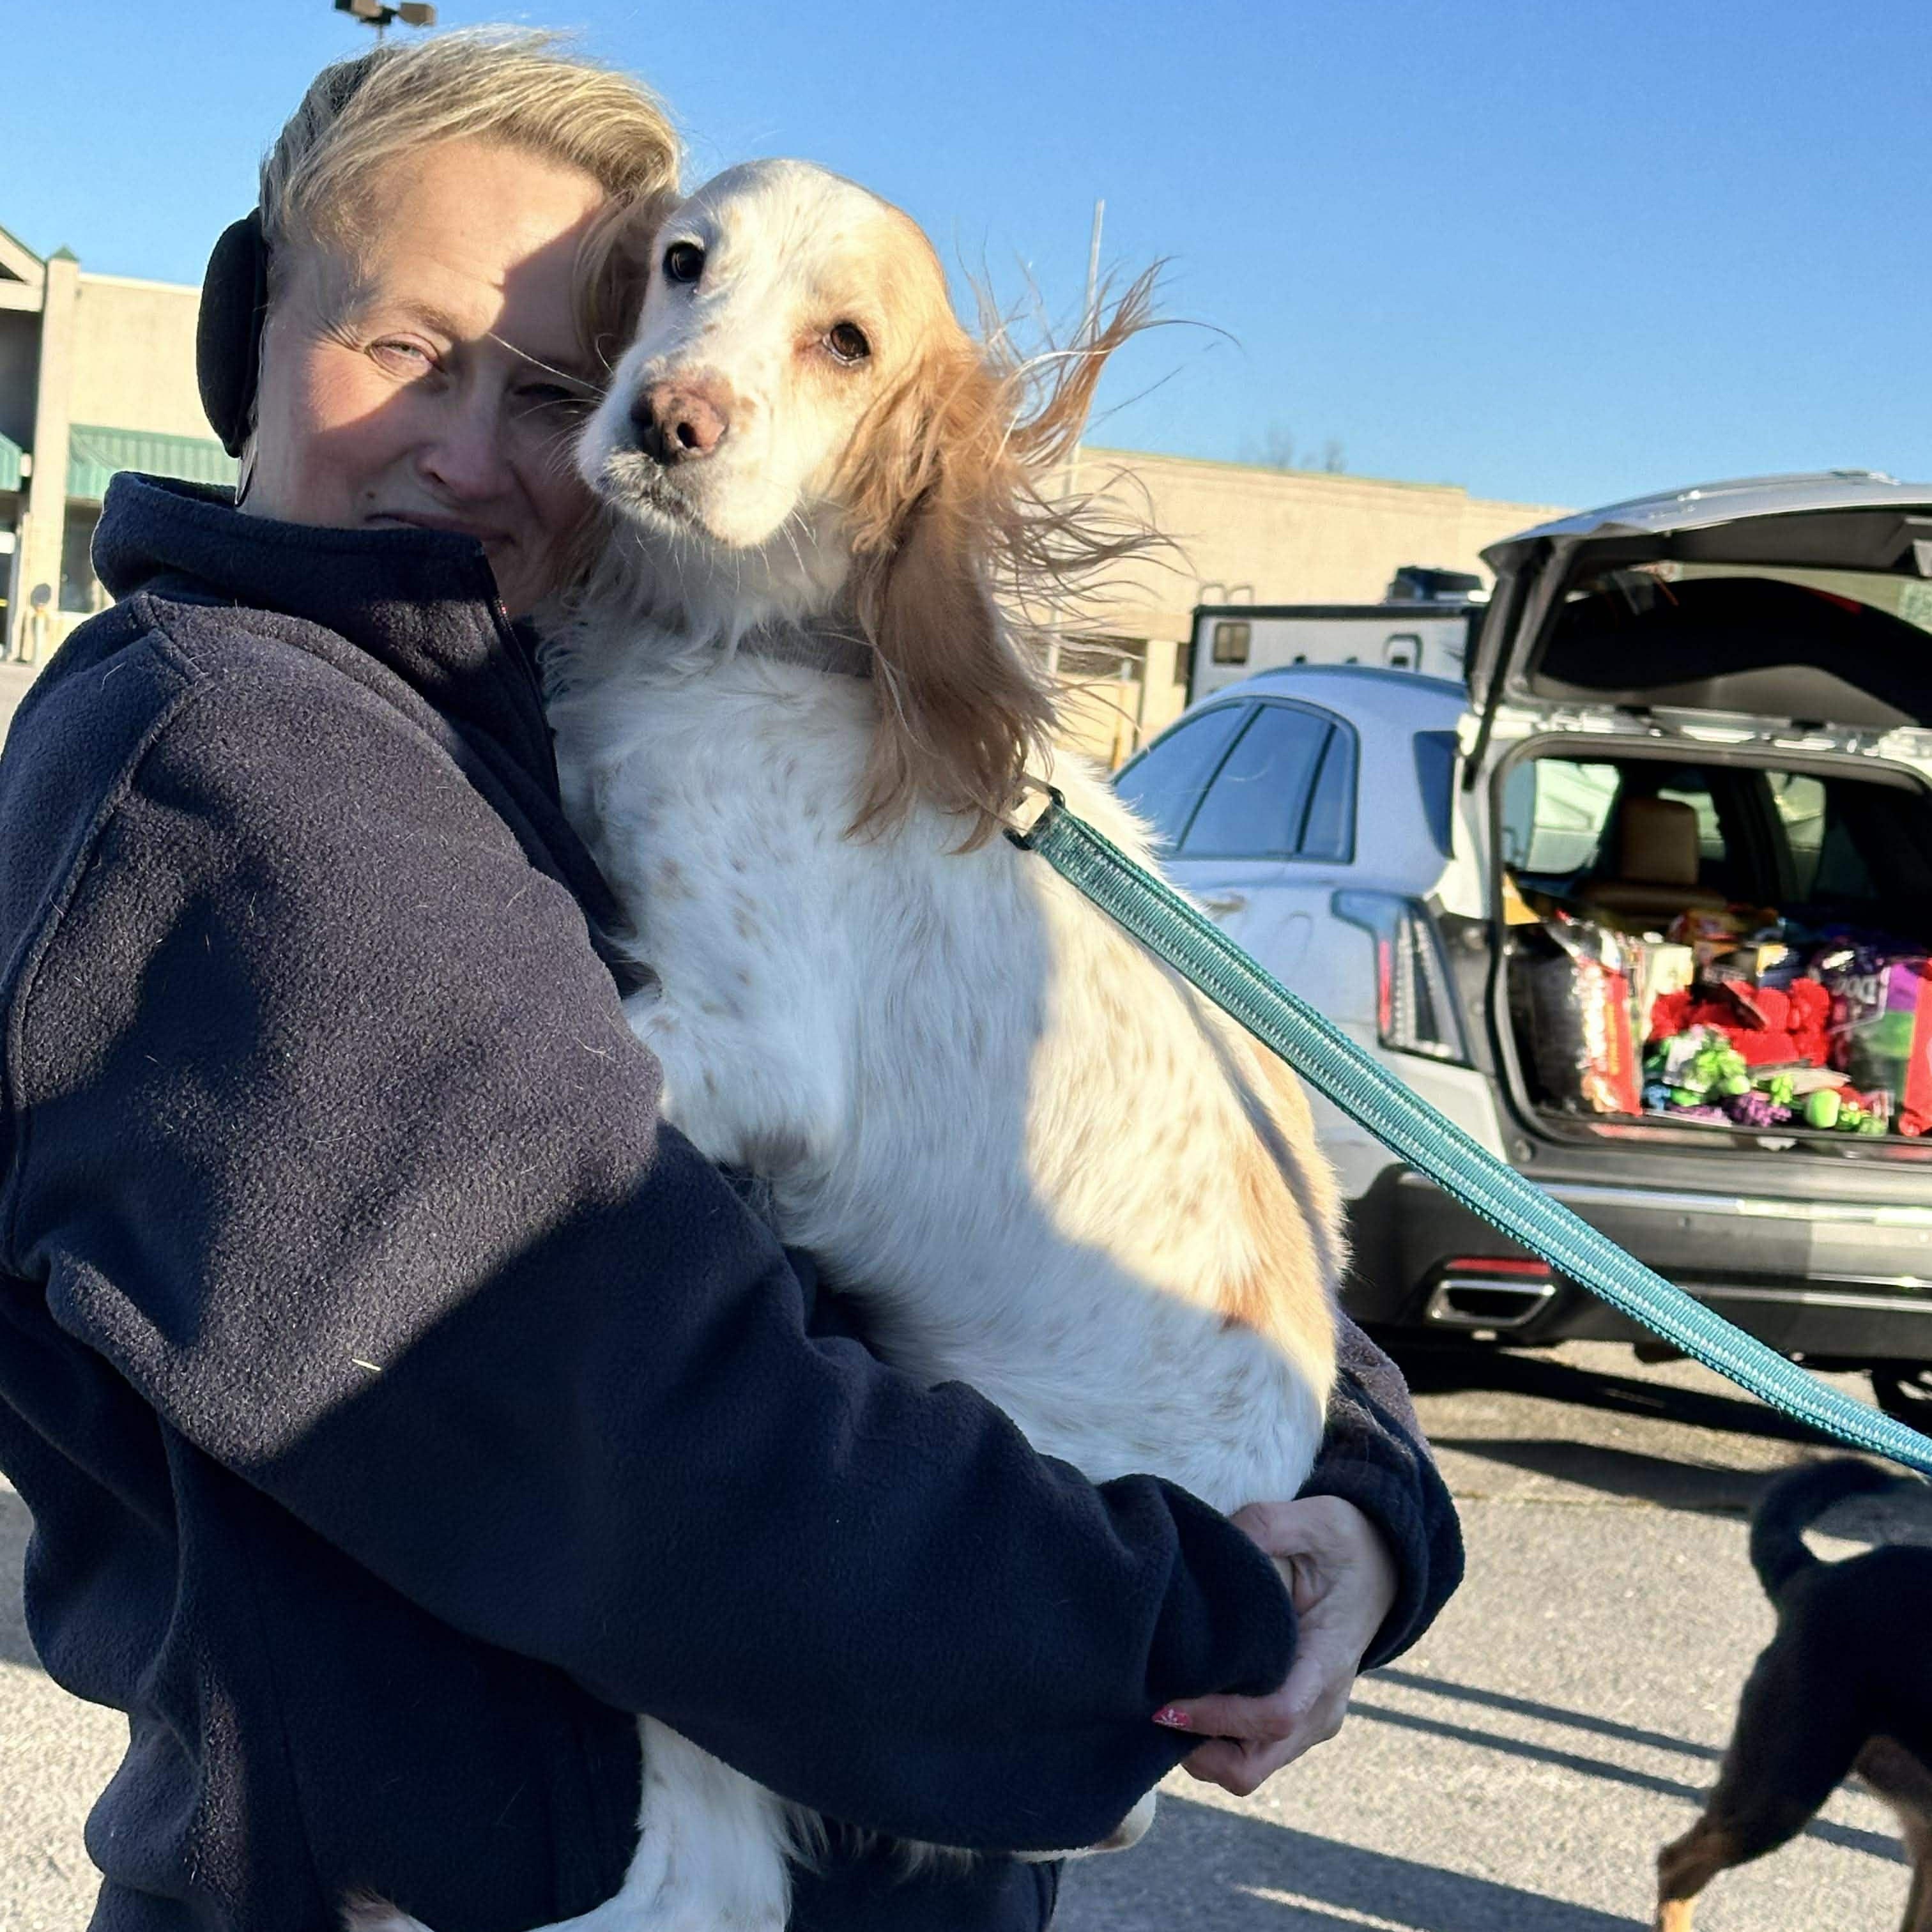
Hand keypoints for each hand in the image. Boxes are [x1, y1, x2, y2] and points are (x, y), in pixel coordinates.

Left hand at [1152, 1495, 1398, 1796]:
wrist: (1381, 1568)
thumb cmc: (1343, 1545)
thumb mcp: (1313, 1520)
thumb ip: (1265, 1527)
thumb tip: (1214, 1545)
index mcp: (1328, 1662)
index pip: (1274, 1716)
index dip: (1217, 1720)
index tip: (1167, 1706)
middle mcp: (1322, 1707)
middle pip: (1252, 1767)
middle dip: (1198, 1752)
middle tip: (1153, 1708)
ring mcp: (1311, 1721)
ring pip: (1247, 1768)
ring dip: (1201, 1748)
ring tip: (1164, 1699)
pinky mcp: (1297, 1722)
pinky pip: (1249, 1752)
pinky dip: (1213, 1739)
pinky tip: (1189, 1695)